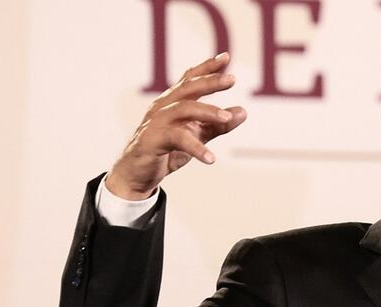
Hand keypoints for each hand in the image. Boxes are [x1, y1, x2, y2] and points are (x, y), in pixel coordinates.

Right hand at [105, 52, 246, 200]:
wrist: (137, 174)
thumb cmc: (166, 151)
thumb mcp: (197, 137)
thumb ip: (218, 125)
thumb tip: (243, 111)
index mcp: (172, 103)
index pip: (190, 80)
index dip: (207, 68)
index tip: (226, 57)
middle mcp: (163, 107)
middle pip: (188, 89)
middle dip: (210, 82)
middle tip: (232, 79)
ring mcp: (156, 122)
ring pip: (183, 109)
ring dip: (207, 111)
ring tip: (227, 117)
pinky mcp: (152, 140)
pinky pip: (177, 140)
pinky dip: (196, 148)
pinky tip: (211, 159)